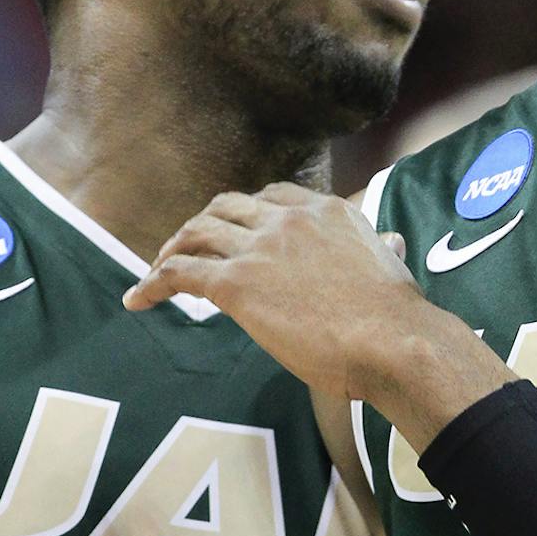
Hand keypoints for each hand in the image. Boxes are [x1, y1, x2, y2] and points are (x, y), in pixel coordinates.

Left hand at [122, 184, 511, 447]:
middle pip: (226, 206)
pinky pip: (179, 274)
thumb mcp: (391, 263)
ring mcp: (260, 247)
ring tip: (157, 271)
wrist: (392, 340)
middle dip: (202, 225)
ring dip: (171, 250)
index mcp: (327, 211)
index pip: (272, 195)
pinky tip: (139, 300)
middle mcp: (289, 219)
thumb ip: (382, 247)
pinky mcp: (237, 284)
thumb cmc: (397, 315)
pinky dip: (152, 283)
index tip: (235, 230)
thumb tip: (393, 243)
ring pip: (196, 233)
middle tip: (187, 249)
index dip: (246, 212)